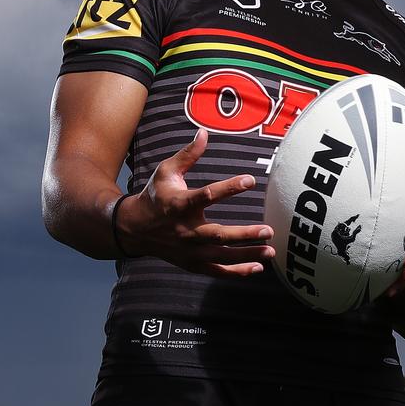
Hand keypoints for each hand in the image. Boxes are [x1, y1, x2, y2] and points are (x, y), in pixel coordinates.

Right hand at [117, 129, 273, 276]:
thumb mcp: (166, 171)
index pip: (206, 196)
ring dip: (247, 255)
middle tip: (268, 230)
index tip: (250, 180)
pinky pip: (216, 270)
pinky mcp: (191, 263)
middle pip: (217, 234)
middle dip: (244, 234)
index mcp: (179, 204)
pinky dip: (237, 272)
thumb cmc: (155, 195)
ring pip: (220, 255)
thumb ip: (188, 154)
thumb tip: (204, 133)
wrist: (133, 229)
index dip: (228, 188)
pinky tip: (258, 268)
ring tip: (271, 250)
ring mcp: (188, 250)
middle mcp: (185, 230)